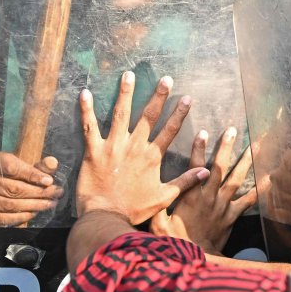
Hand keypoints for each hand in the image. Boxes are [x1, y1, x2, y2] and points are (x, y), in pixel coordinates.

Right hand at [0, 152, 63, 226]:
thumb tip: (52, 163)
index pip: (12, 167)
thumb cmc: (13, 175)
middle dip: (37, 193)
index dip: (32, 175)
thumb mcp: (26, 166)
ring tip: (48, 204)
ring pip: (7, 205)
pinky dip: (20, 218)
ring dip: (32, 207)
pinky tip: (32, 213)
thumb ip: (40, 166)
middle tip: (55, 195)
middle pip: (11, 188)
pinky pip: (1, 219)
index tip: (50, 181)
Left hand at [76, 71, 208, 223]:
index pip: (170, 130)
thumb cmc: (134, 209)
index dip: (179, 113)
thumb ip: (185, 181)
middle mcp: (135, 146)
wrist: (105, 216)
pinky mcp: (93, 150)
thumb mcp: (163, 197)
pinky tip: (85, 93)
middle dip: (158, 96)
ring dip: (125, 93)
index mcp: (152, 156)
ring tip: (128, 75)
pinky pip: (89, 126)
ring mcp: (113, 146)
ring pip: (120, 114)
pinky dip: (86, 109)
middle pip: (149, 116)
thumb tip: (206, 171)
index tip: (187, 98)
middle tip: (165, 79)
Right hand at [151, 126, 258, 254]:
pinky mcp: (232, 215)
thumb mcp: (158, 223)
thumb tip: (150, 190)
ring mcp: (223, 205)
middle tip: (232, 130)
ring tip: (256, 145)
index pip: (194, 168)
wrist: (196, 258)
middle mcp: (209, 197)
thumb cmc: (175, 241)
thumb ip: (157, 205)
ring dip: (246, 160)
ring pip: (236, 179)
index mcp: (191, 196)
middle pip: (219, 167)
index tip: (203, 132)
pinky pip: (248, 201)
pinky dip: (259, 190)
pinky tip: (269, 178)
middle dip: (225, 147)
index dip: (198, 149)